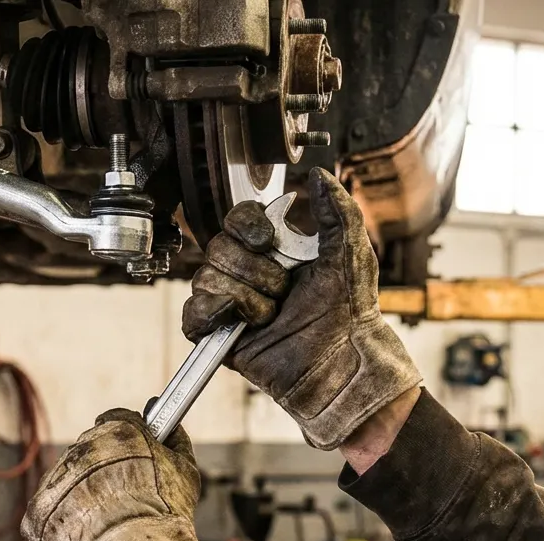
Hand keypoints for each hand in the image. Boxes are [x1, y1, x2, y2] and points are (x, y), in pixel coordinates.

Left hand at [21, 409, 215, 540]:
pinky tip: (84, 536)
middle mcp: (82, 447)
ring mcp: (57, 476)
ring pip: (69, 479)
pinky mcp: (38, 508)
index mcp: (118, 431)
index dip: (128, 437)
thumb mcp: (186, 470)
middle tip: (124, 496)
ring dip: (83, 496)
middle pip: (91, 450)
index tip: (135, 454)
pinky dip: (63, 523)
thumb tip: (172, 427)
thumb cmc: (164, 514)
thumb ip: (176, 441)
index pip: (117, 419)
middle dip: (105, 468)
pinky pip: (49, 510)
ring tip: (106, 523)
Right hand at [182, 168, 421, 449]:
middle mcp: (247, 274)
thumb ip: (338, 210)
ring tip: (271, 313)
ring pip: (205, 279)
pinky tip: (244, 322)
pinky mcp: (219, 334)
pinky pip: (194, 315)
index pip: (236, 218)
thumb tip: (320, 175)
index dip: (246, 227)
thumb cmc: (349, 313)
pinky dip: (215, 315)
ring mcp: (230, 304)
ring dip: (245, 297)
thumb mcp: (350, 252)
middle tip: (282, 289)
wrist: (341, 362)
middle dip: (253, 270)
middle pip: (216, 247)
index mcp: (273, 250)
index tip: (269, 241)